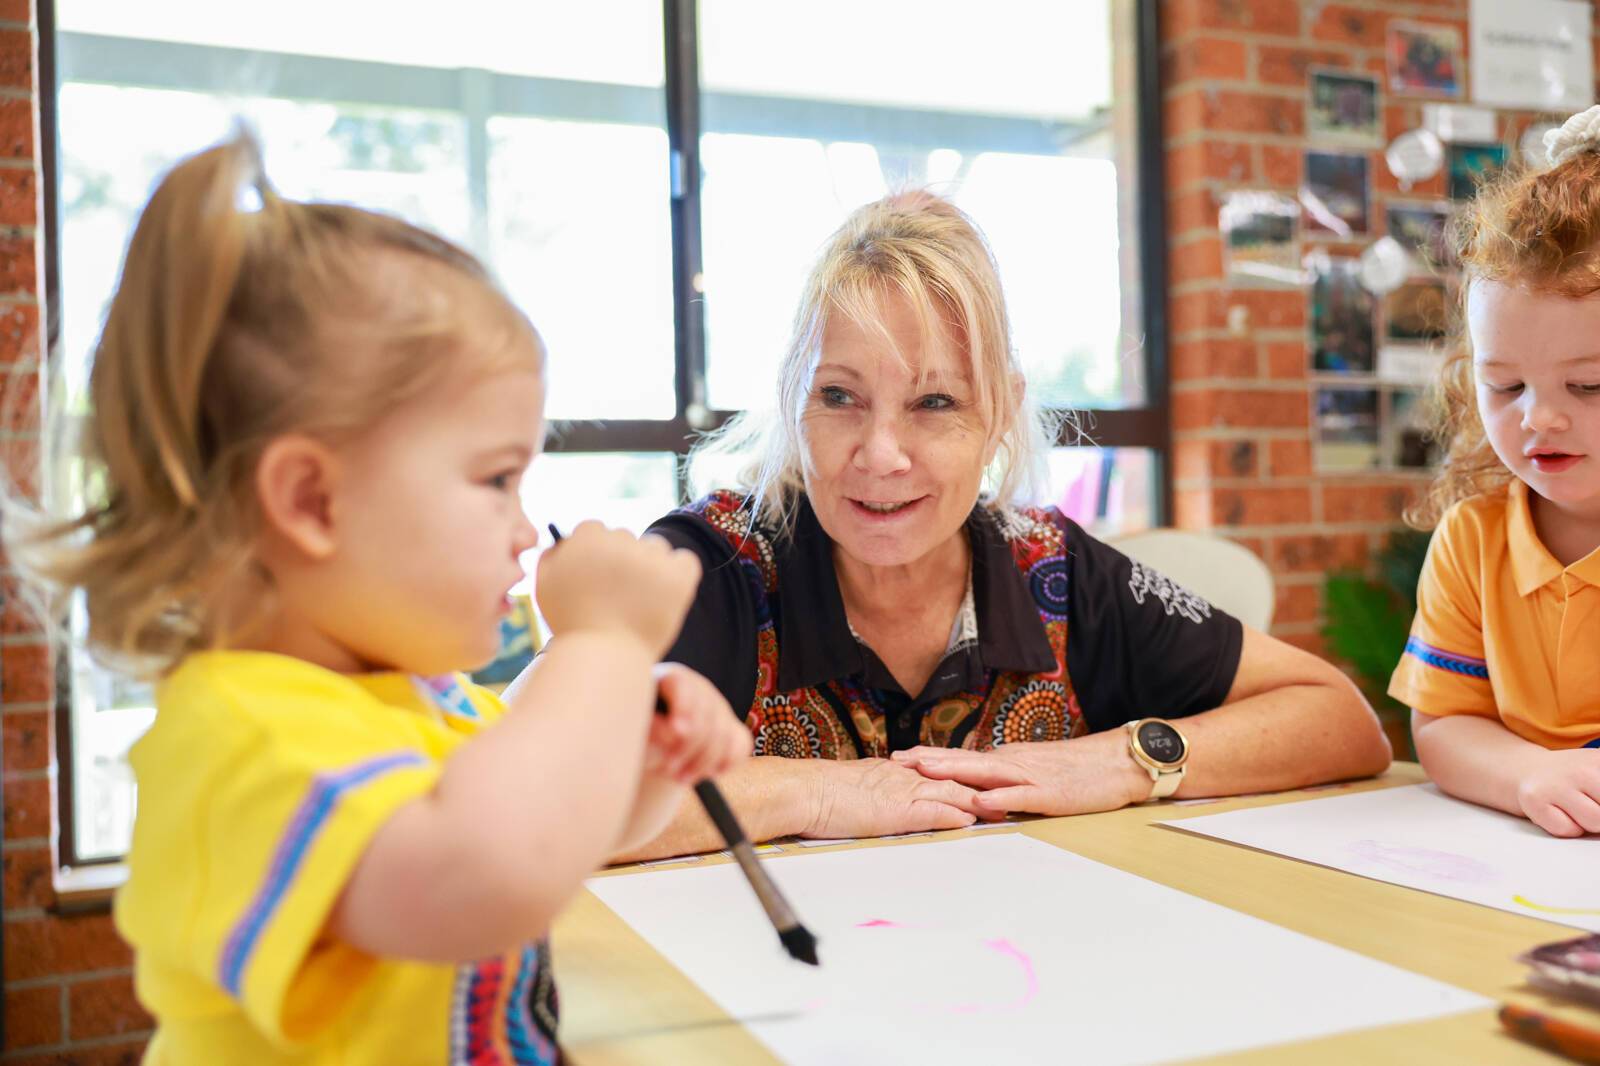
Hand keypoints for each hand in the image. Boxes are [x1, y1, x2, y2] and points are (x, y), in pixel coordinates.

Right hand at [535, 522, 700, 656]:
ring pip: (655, 547)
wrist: (602, 659)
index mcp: (588, 539)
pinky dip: (679, 573)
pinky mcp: (678, 578)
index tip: (594, 577)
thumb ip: (552, 556)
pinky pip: (686, 560)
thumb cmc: (571, 625)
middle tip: (616, 594)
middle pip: (625, 538)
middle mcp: (621, 542)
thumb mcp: (545, 587)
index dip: (592, 555)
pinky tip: (665, 592)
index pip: (593, 530)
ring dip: (650, 565)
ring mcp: (652, 559)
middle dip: (620, 560)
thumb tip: (566, 539)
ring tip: (639, 599)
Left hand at [648, 663, 752, 784]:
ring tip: (679, 779)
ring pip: (723, 733)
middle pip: (706, 712)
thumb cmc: (640, 738)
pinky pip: (740, 745)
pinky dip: (726, 763)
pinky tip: (708, 774)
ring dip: (702, 763)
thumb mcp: (637, 735)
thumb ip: (650, 731)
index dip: (683, 706)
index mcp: (669, 681)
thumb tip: (673, 733)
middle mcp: (698, 689)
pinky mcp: (733, 728)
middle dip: (688, 746)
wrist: (655, 752)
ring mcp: (719, 708)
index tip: (678, 731)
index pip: (682, 685)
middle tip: (668, 770)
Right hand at [803, 758, 987, 838]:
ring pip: (949, 793)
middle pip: (953, 780)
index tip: (987, 786)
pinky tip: (969, 820)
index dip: (966, 780)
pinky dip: (952, 814)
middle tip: (1009, 795)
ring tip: (1002, 810)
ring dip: (978, 803)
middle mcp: (905, 778)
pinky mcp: (895, 810)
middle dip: (983, 789)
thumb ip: (881, 791)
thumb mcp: (860, 787)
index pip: (940, 774)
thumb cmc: (824, 793)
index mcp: (897, 773)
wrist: (806, 791)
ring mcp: (901, 792)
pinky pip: (931, 810)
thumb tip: (890, 800)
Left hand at [891, 733, 1150, 815]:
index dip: (931, 757)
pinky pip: (1024, 796)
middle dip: (930, 761)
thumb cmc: (1079, 770)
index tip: (899, 757)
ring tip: (925, 772)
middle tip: (896, 760)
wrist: (1119, 761)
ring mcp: (1032, 777)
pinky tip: (982, 800)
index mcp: (1009, 760)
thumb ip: (1008, 779)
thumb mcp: (1036, 772)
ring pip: (987, 773)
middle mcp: (1014, 763)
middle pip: (965, 761)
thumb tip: (979, 789)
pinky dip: (1002, 797)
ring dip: (955, 772)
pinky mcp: (1053, 794)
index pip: (963, 758)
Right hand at [1517, 749, 1599, 836]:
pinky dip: (1566, 827)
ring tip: (1577, 808)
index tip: (1597, 798)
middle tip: (1593, 803)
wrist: (1528, 769)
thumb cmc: (1575, 777)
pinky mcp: (1535, 801)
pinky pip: (1566, 830)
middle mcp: (1581, 770)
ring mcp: (1556, 784)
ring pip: (1594, 823)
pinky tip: (1559, 812)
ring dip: (1588, 822)